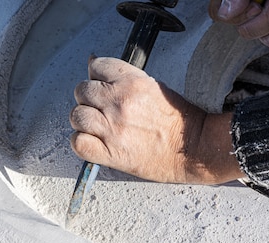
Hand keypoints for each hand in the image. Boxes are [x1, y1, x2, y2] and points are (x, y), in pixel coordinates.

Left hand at [69, 57, 242, 184]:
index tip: (102, 86)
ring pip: (77, 116)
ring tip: (96, 127)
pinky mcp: (111, 153)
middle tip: (100, 110)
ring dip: (83, 122)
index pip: (95, 67)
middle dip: (88, 99)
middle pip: (82, 91)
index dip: (96, 77)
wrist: (191, 148)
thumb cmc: (175, 119)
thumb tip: (92, 62)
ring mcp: (113, 129)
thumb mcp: (152, 85)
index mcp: (131, 82)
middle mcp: (119, 102)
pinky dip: (81, 143)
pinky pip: (78, 143)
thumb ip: (121, 75)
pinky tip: (93, 142)